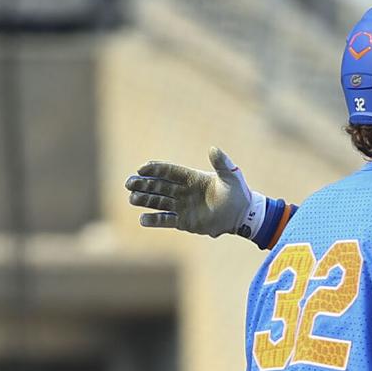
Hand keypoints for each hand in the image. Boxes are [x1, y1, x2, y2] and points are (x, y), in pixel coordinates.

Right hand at [126, 146, 254, 236]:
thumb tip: (213, 148)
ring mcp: (182, 207)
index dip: (155, 169)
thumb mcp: (231, 176)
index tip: (142, 168)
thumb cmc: (238, 193)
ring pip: (159, 202)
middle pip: (159, 186)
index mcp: (192, 178)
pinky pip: (166, 220)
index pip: (169, 171)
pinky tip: (142, 220)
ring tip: (132, 199)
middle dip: (143, 184)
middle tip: (128, 183)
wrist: (242, 215)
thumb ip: (222, 163)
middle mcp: (183, 191)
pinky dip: (154, 221)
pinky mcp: (184, 222)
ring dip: (145, 201)